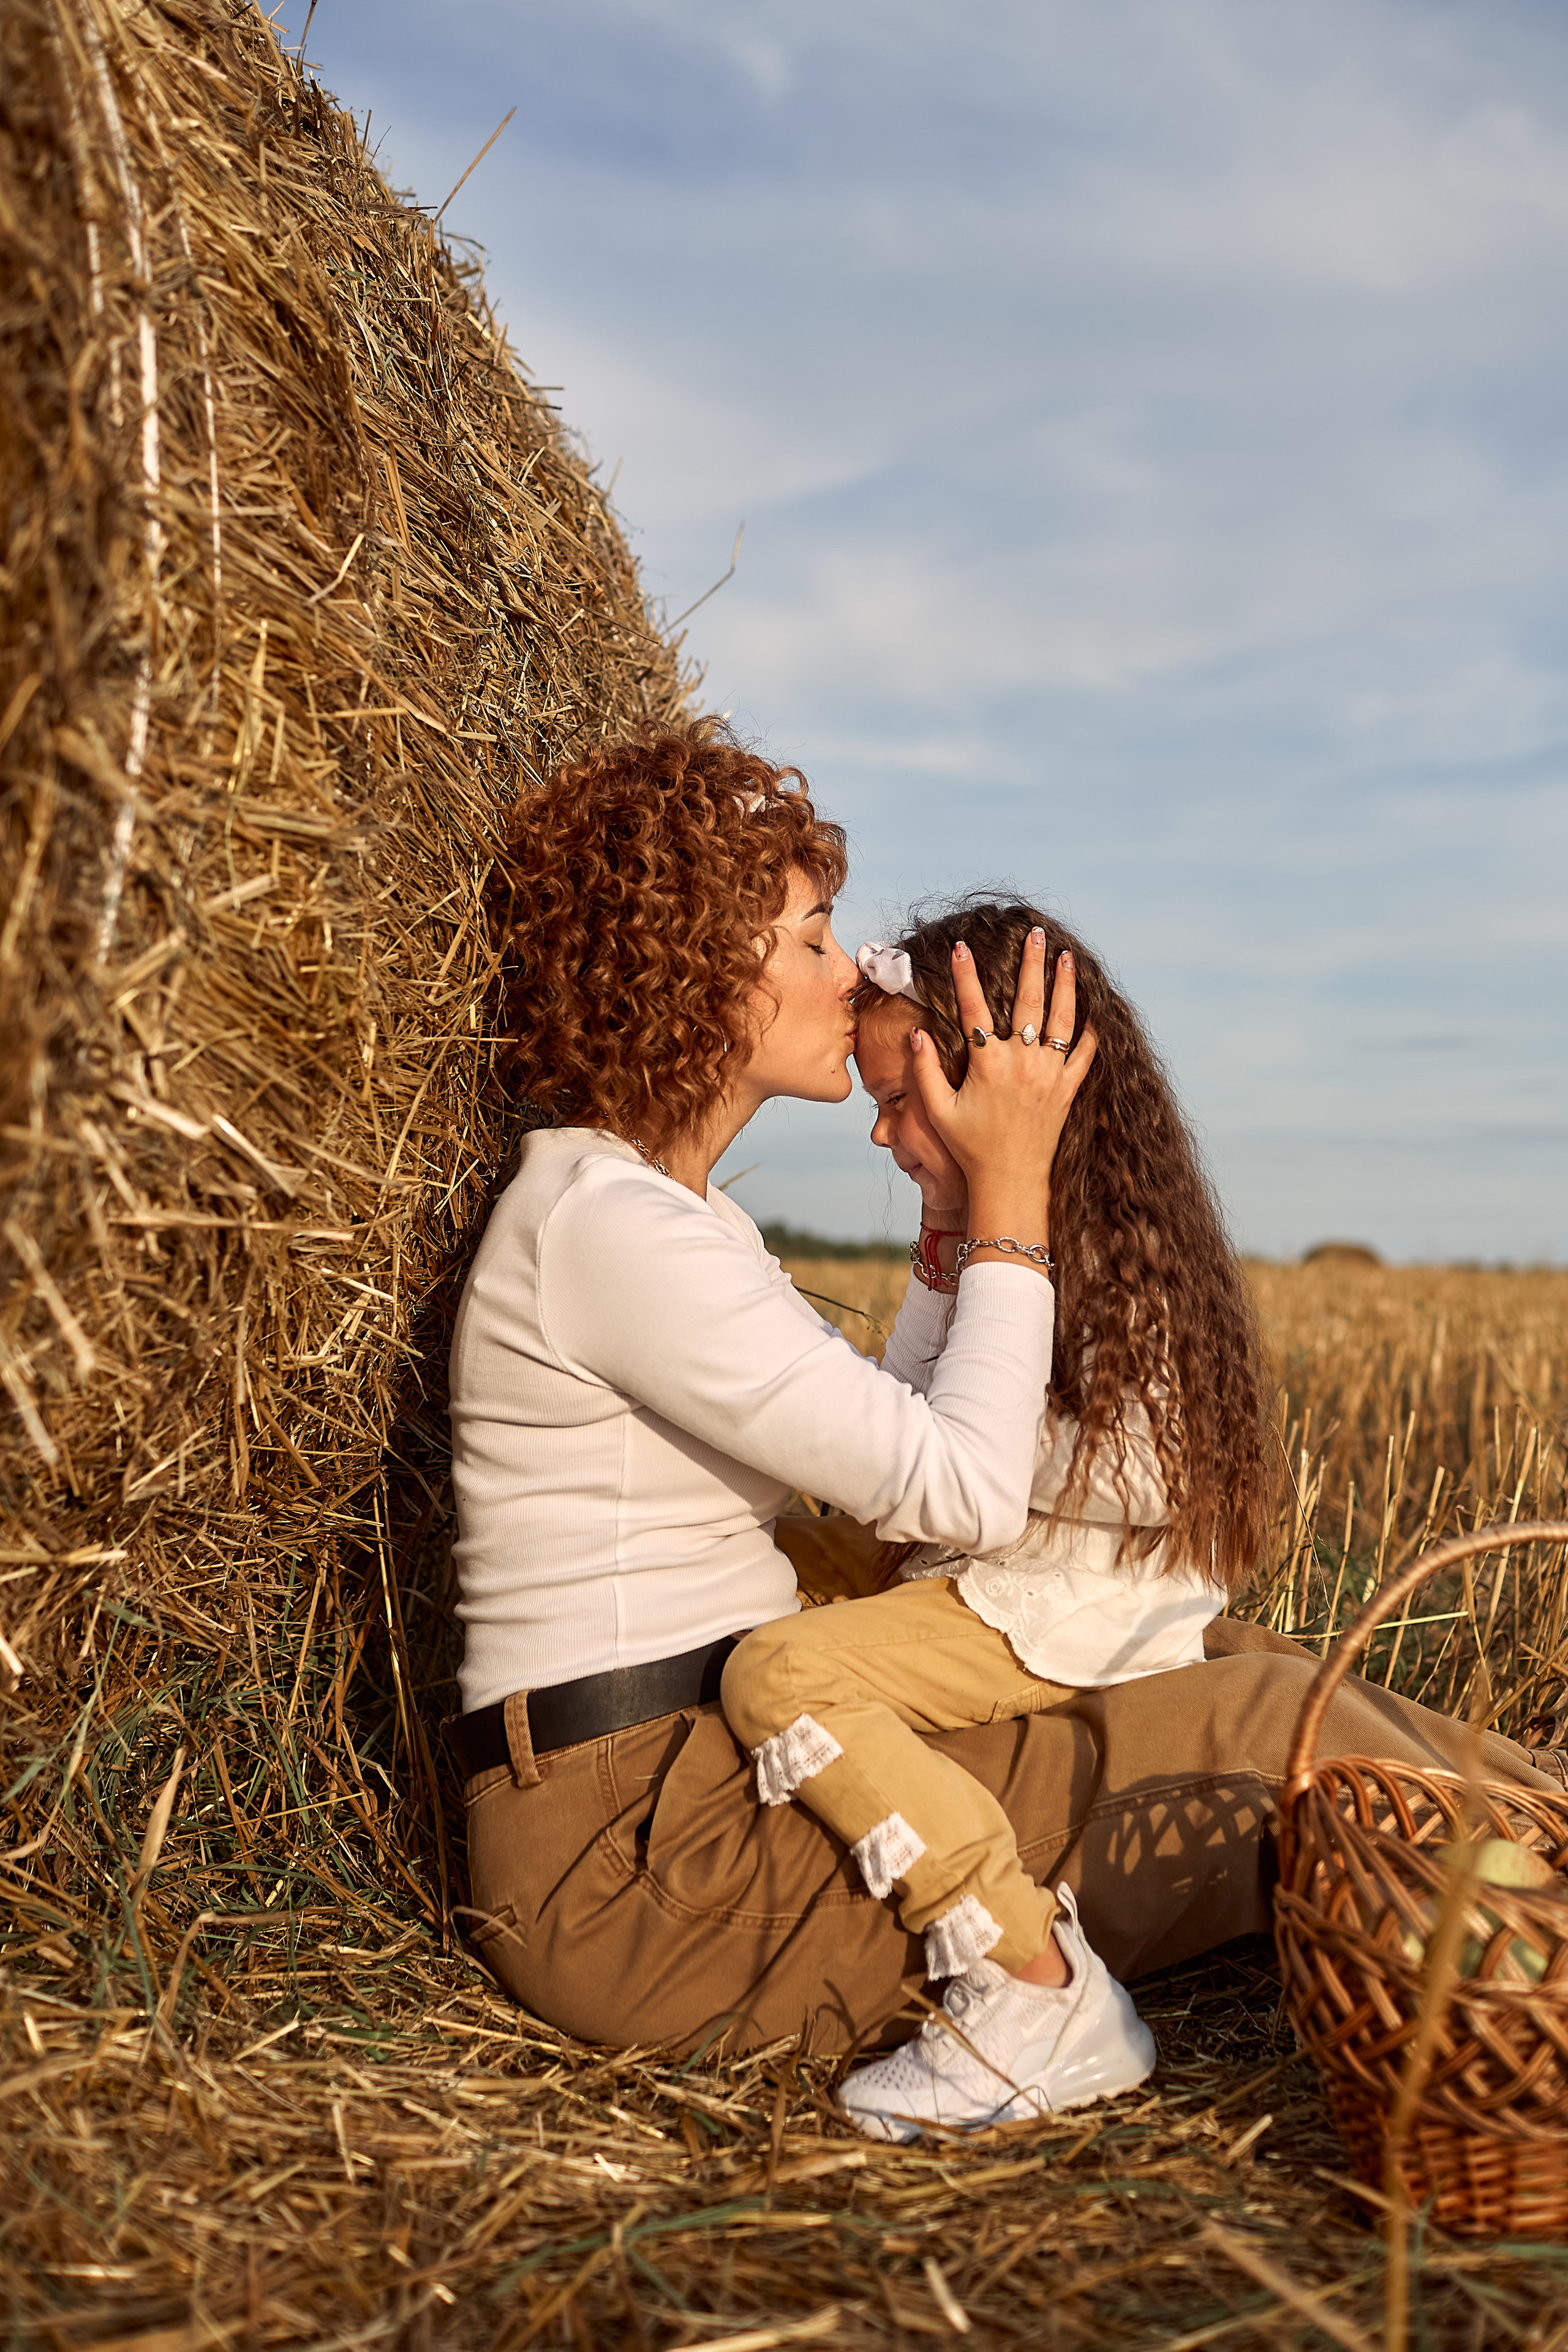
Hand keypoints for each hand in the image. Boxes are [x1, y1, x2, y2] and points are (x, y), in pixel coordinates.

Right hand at [908, 932, 1095, 1234]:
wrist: (1009, 1180)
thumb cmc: (968, 1146)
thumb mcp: (938, 1110)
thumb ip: (923, 1071)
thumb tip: (915, 1033)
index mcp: (987, 1064)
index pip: (973, 1008)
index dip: (965, 975)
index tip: (961, 947)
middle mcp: (1021, 1063)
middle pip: (1028, 1001)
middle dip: (1032, 963)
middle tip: (1037, 934)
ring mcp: (1048, 1075)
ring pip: (1062, 1020)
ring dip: (1065, 985)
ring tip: (1067, 957)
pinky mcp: (1067, 1090)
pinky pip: (1085, 1055)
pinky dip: (1092, 1031)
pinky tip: (1094, 1008)